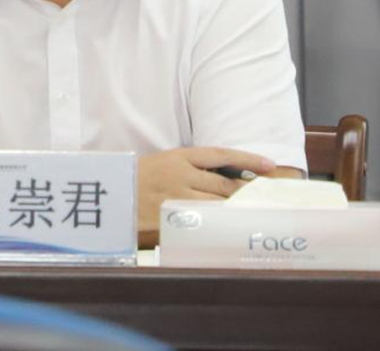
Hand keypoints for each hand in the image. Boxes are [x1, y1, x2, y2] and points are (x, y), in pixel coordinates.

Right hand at [136, 147, 276, 234]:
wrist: (109, 194)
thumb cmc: (136, 178)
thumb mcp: (163, 163)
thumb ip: (191, 169)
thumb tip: (224, 177)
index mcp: (179, 156)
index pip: (222, 154)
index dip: (248, 159)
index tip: (270, 165)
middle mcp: (181, 174)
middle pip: (225, 182)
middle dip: (248, 190)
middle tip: (268, 195)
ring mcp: (177, 196)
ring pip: (218, 202)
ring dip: (236, 208)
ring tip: (255, 211)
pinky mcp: (172, 217)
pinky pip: (202, 219)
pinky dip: (218, 222)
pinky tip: (230, 225)